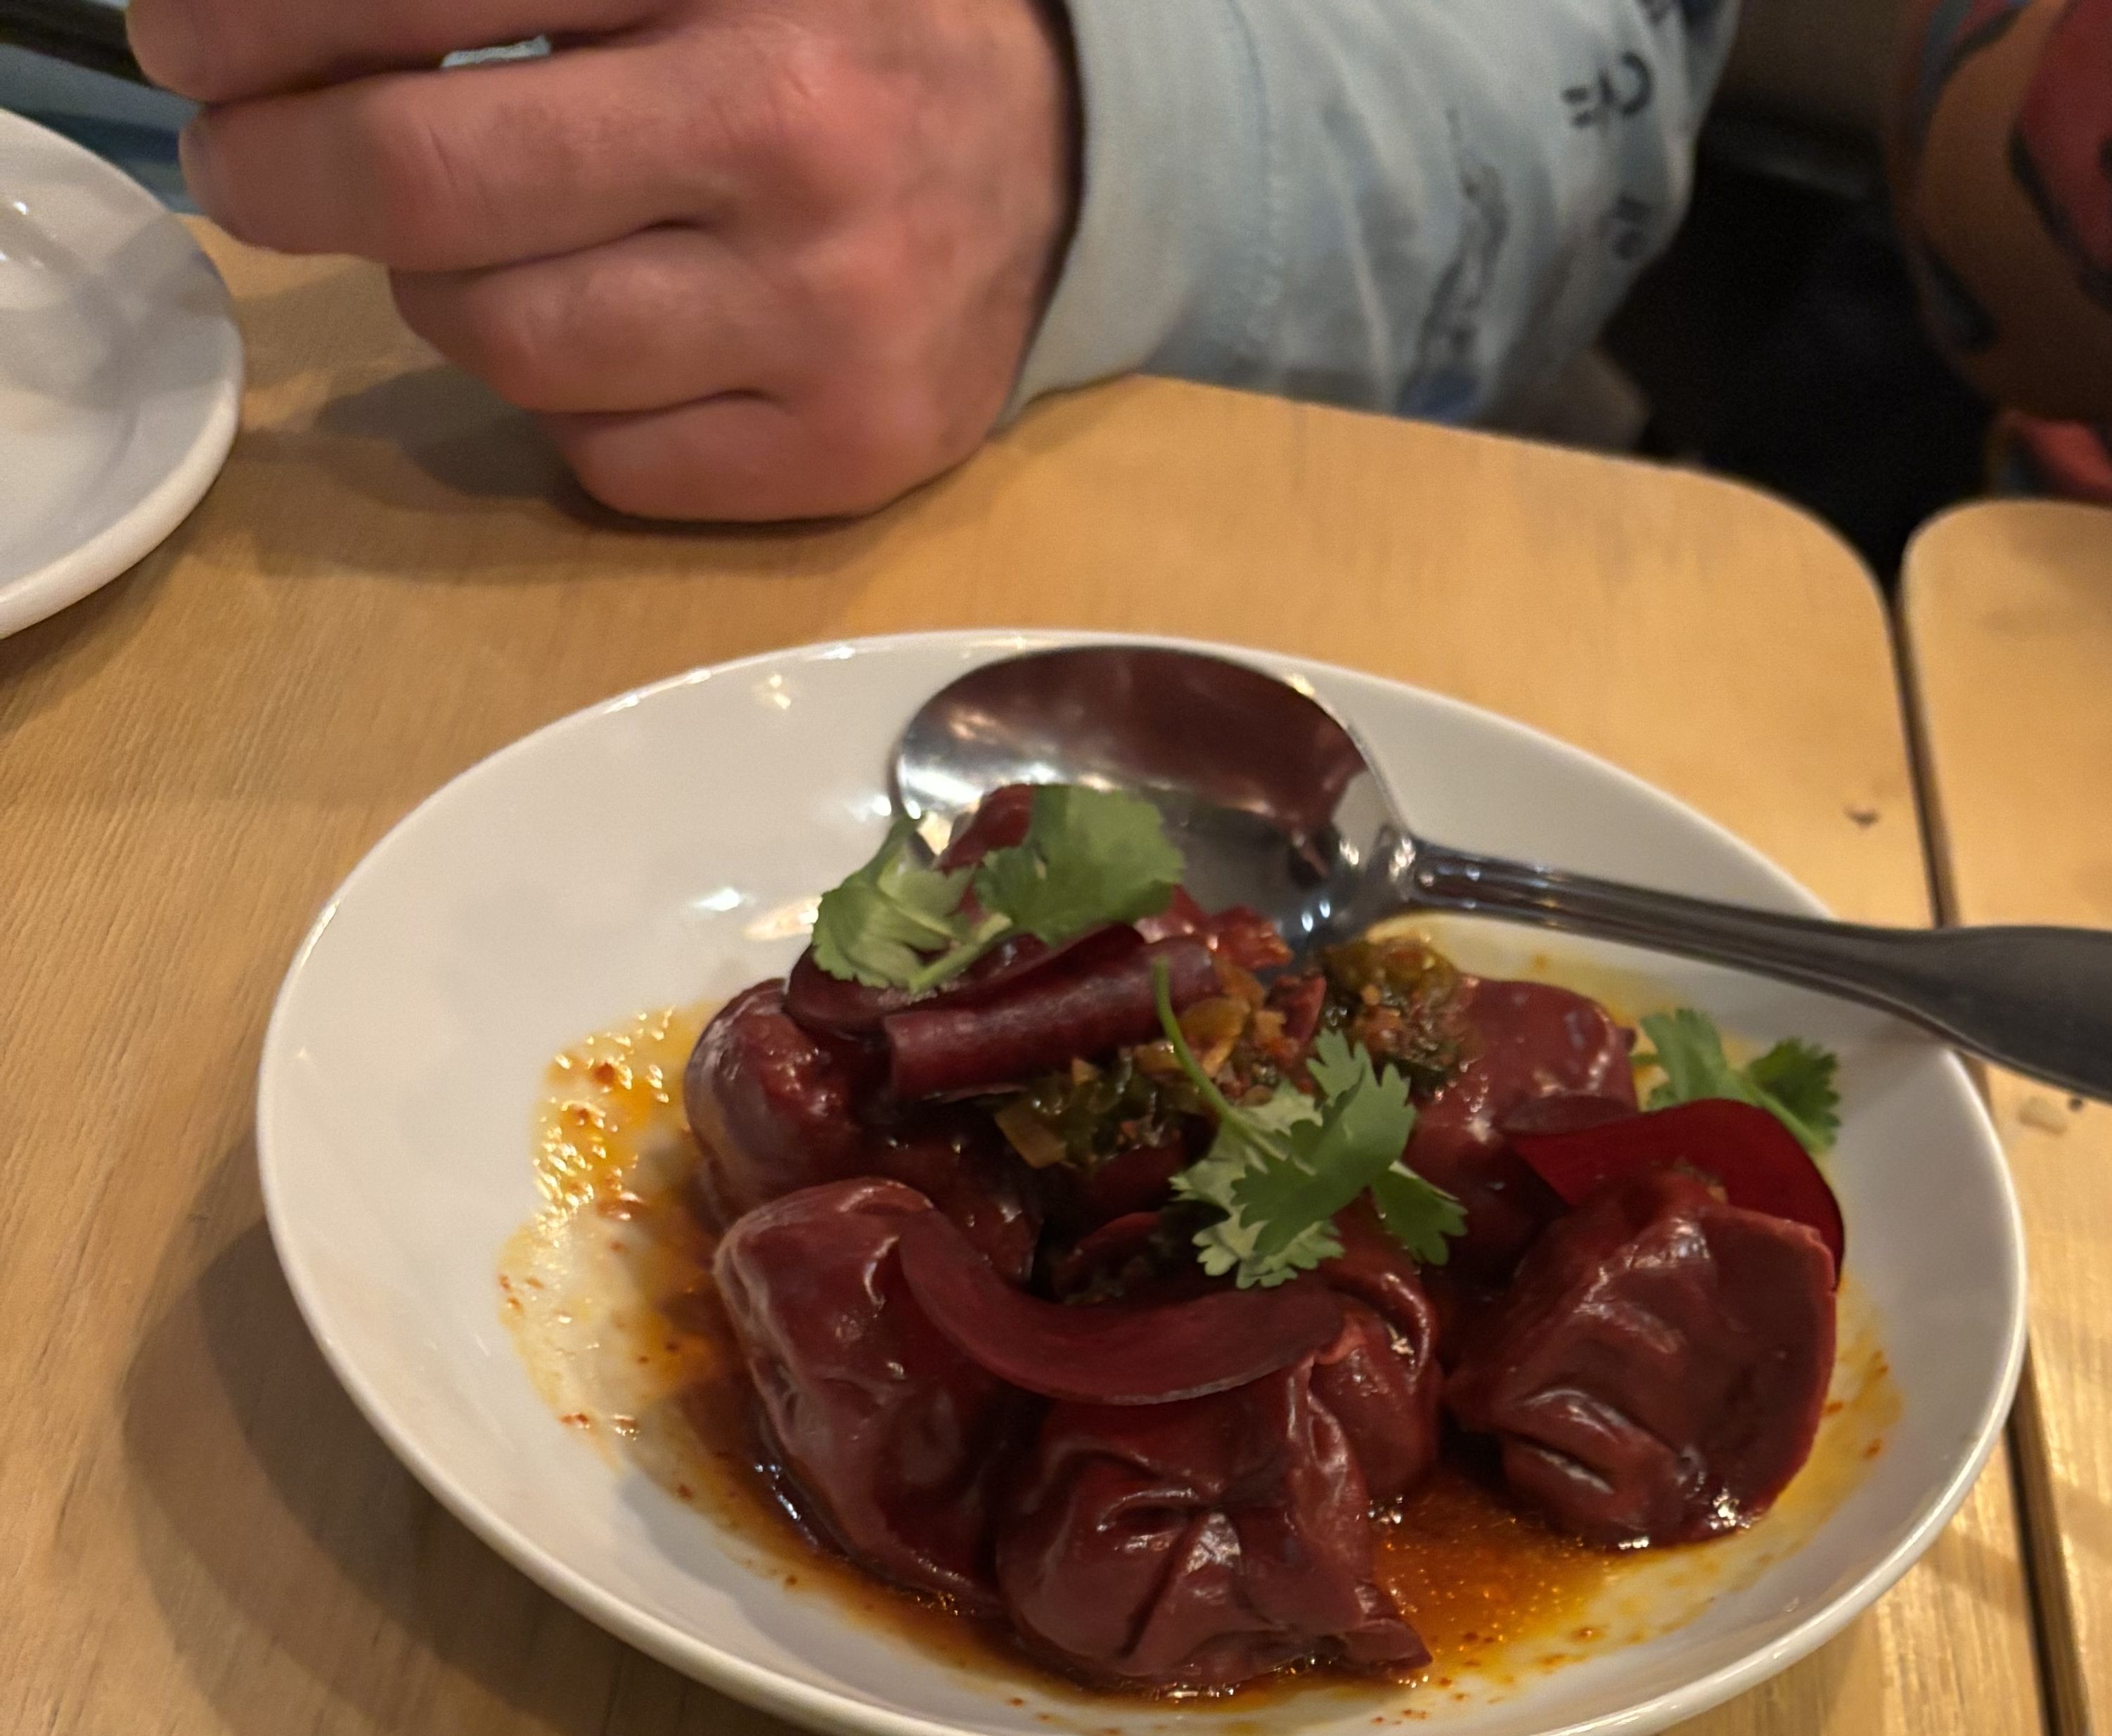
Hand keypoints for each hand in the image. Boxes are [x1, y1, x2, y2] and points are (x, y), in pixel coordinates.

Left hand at [128, 0, 1080, 520]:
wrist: (1060, 154)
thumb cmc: (831, 19)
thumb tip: (291, 22)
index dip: (269, 19)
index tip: (194, 42)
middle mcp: (784, 137)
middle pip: (435, 179)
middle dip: (288, 169)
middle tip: (243, 164)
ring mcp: (824, 313)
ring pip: (505, 338)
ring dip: (430, 293)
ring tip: (447, 248)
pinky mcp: (849, 446)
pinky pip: (606, 459)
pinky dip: (555, 404)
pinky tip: (582, 335)